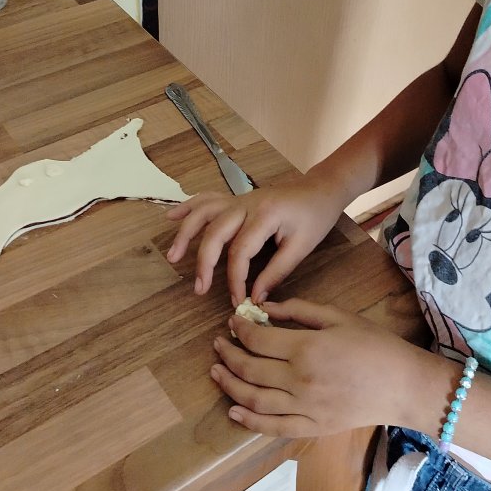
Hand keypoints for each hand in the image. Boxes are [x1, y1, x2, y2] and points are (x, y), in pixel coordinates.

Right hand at [166, 176, 347, 305]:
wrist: (319, 189)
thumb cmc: (314, 217)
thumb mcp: (302, 247)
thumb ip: (276, 272)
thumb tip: (256, 298)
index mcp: (265, 215)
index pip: (241, 251)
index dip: (236, 279)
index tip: (237, 300)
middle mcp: (246, 204)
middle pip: (215, 232)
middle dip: (204, 263)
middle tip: (199, 289)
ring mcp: (238, 199)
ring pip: (204, 213)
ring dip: (185, 233)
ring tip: (173, 257)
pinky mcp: (236, 200)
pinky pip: (207, 200)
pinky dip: (187, 207)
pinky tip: (171, 217)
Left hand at [209, 298, 428, 435]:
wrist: (403, 386)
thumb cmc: (374, 345)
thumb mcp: (339, 316)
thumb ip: (300, 310)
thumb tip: (266, 308)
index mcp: (306, 348)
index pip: (258, 339)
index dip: (240, 329)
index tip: (233, 322)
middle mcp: (299, 380)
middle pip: (249, 369)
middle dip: (228, 354)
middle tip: (218, 344)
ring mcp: (304, 408)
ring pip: (253, 399)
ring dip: (229, 385)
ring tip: (216, 371)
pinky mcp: (312, 427)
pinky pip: (272, 427)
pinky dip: (249, 420)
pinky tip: (234, 410)